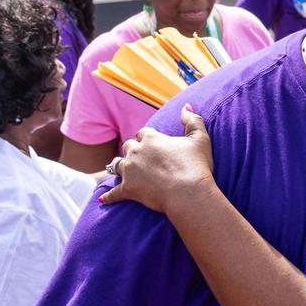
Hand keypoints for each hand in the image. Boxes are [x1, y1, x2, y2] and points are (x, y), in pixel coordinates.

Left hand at [99, 106, 213, 213]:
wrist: (189, 194)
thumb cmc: (196, 166)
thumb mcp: (200, 139)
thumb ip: (193, 120)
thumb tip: (186, 106)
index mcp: (151, 138)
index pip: (143, 133)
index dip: (147, 139)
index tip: (154, 145)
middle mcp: (136, 151)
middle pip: (128, 146)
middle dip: (133, 151)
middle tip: (141, 159)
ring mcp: (129, 171)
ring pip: (117, 164)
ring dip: (121, 167)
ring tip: (124, 172)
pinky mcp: (127, 189)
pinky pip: (113, 193)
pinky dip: (109, 196)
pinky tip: (104, 200)